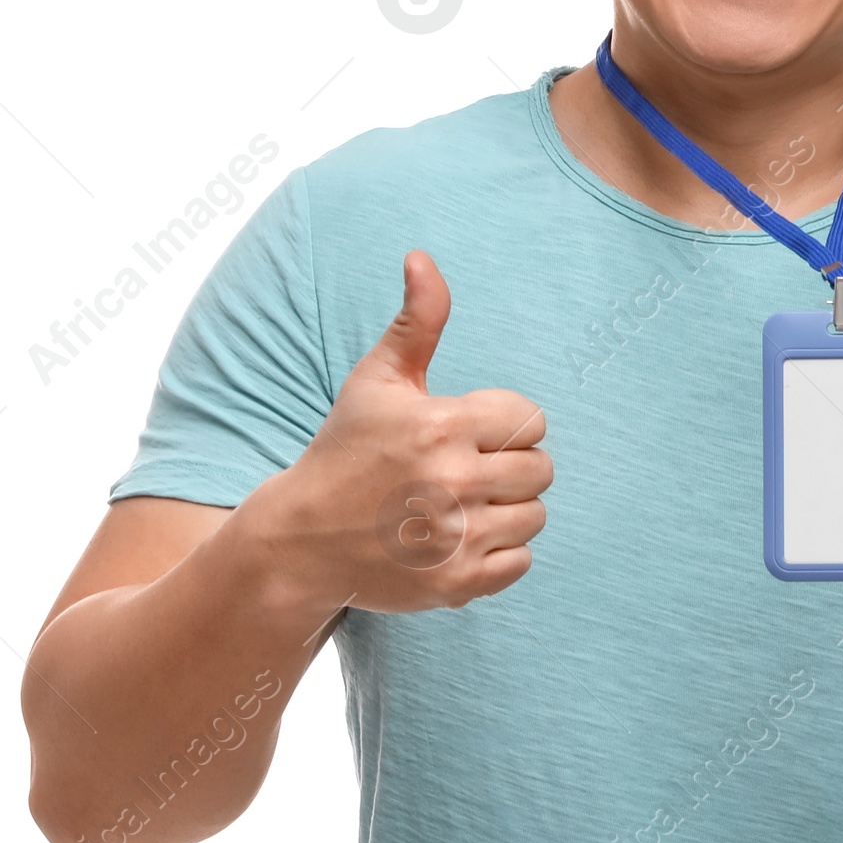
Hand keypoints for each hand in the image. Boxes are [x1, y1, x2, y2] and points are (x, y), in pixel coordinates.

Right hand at [250, 250, 551, 620]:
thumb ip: (417, 320)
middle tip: (465, 472)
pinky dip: (499, 553)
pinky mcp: (457, 584)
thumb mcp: (377, 380)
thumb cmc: (346, 450)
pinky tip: (459, 540)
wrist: (300, 541)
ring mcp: (456, 537)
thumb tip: (422, 257)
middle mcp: (453, 481)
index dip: (502, 425)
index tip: (466, 434)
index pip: (530, 420)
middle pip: (541, 468)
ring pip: (536, 515)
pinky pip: (523, 561)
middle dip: (510, 466)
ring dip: (508, 510)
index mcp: (441, 425)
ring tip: (462, 506)